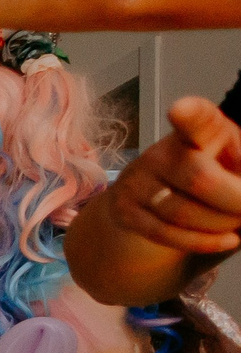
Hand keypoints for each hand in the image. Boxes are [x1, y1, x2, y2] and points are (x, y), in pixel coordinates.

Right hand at [100, 96, 240, 255]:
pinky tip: (227, 240)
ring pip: (184, 213)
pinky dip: (204, 242)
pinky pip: (166, 234)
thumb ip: (240, 168)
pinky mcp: (124, 211)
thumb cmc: (208, 171)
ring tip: (234, 223)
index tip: (180, 110)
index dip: (188, 113)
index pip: (193, 118)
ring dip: (221, 225)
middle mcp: (160, 152)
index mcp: (196, 131)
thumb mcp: (231, 161)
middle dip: (235, 201)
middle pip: (199, 178)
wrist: (153, 196)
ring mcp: (137, 183)